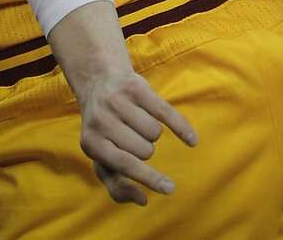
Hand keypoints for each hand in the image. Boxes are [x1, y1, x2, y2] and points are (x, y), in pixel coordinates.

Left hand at [77, 67, 198, 205]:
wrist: (98, 82)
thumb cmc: (103, 130)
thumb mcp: (101, 158)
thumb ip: (116, 185)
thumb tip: (143, 201)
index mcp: (91, 143)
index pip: (126, 166)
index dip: (149, 178)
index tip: (170, 189)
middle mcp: (102, 120)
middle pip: (145, 150)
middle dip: (145, 149)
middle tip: (132, 136)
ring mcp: (119, 102)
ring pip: (155, 132)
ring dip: (153, 133)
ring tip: (137, 122)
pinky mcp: (136, 87)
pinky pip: (165, 112)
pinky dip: (181, 127)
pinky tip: (192, 140)